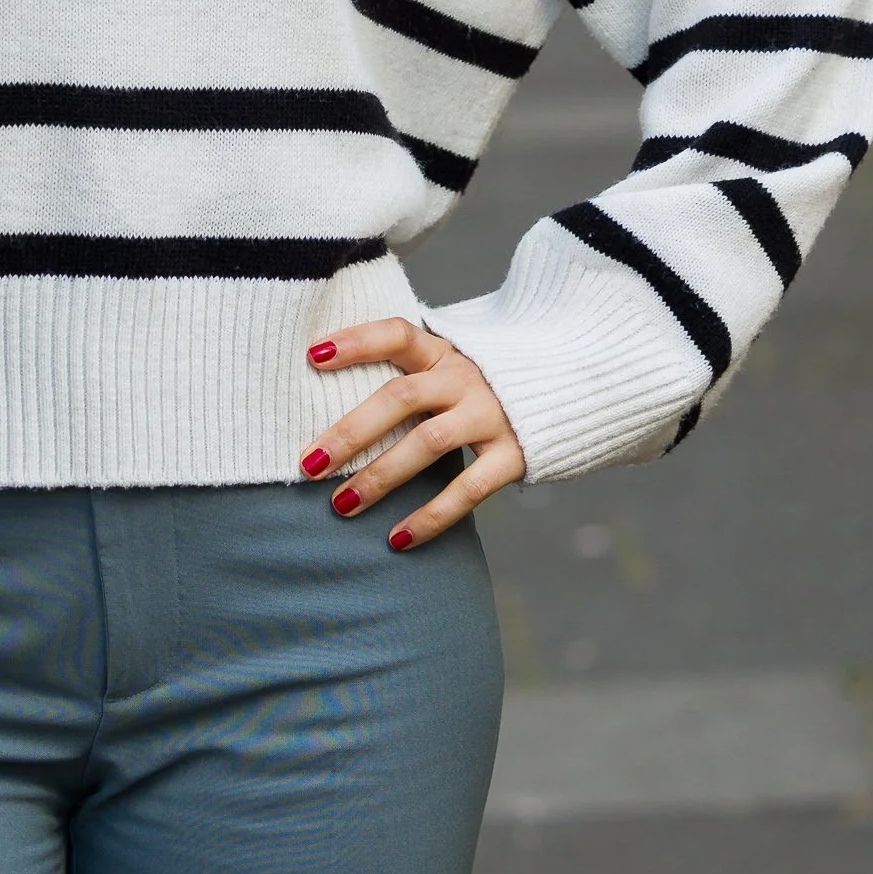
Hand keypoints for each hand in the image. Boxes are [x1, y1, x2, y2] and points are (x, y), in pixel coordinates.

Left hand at [298, 317, 524, 547]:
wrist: (563, 391)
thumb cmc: (478, 385)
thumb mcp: (447, 365)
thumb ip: (405, 374)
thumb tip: (327, 387)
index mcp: (442, 351)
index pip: (396, 334)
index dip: (356, 341)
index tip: (312, 356)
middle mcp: (465, 378)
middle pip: (401, 397)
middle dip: (351, 431)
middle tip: (309, 463)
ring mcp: (491, 415)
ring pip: (428, 443)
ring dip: (381, 476)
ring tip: (341, 505)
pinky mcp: (512, 455)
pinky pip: (468, 489)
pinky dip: (431, 517)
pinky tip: (397, 539)